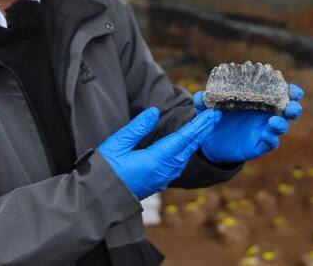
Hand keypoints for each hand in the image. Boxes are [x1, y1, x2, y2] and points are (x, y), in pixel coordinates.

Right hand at [98, 107, 221, 199]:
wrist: (97, 200)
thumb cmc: (105, 171)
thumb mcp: (118, 144)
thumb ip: (138, 127)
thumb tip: (155, 112)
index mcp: (155, 160)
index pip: (183, 139)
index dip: (198, 126)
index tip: (211, 114)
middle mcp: (163, 171)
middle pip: (188, 148)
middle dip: (202, 131)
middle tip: (215, 116)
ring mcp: (161, 178)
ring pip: (184, 157)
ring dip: (195, 141)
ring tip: (204, 127)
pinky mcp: (157, 182)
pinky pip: (178, 164)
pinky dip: (186, 151)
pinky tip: (186, 145)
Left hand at [192, 84, 303, 163]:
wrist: (212, 141)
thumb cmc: (217, 117)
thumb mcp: (208, 108)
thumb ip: (204, 102)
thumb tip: (200, 96)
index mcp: (260, 100)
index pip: (280, 93)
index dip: (291, 90)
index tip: (292, 88)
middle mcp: (266, 114)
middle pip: (288, 110)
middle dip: (294, 107)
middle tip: (292, 105)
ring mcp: (264, 129)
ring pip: (281, 127)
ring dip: (282, 124)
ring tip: (275, 122)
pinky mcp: (259, 144)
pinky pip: (270, 143)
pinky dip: (271, 139)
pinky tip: (268, 135)